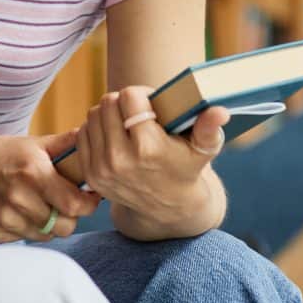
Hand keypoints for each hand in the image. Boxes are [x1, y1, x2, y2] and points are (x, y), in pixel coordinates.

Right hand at [0, 132, 100, 243]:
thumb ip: (64, 143)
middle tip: (65, 203)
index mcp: (33, 173)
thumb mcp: (31, 143)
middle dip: (71, 217)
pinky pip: (24, 239)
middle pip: (65, 227)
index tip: (90, 197)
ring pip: (46, 235)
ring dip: (49, 224)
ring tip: (39, 204)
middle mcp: (20, 199)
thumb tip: (90, 136)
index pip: (75, 205)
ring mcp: (5, 219)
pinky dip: (27, 228)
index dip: (88, 204)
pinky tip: (18, 210)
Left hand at [76, 88, 228, 229]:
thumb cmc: (188, 169)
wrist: (169, 209)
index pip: (129, 97)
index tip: (152, 102)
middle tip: (139, 110)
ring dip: (109, 113)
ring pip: (94, 114)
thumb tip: (220, 111)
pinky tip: (114, 135)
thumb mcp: (204, 149)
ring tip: (127, 122)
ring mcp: (102, 168)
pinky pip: (82, 133)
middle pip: (108, 102)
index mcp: (149, 149)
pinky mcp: (90, 174)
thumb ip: (209, 128)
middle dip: (124, 101)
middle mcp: (120, 159)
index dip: (142, 94)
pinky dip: (96, 128)